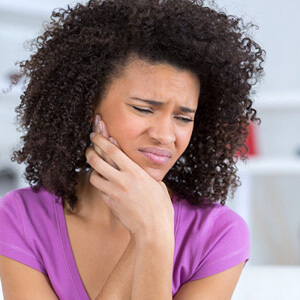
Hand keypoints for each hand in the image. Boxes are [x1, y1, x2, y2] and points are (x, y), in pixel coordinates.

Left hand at [86, 124, 173, 240]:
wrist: (153, 230)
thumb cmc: (160, 206)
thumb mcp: (156, 183)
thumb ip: (142, 172)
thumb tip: (134, 164)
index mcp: (135, 172)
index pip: (112, 150)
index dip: (101, 139)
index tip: (96, 133)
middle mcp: (122, 180)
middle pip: (96, 160)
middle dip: (90, 150)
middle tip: (90, 147)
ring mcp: (114, 193)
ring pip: (93, 176)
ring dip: (94, 170)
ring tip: (98, 167)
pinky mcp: (110, 203)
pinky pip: (100, 190)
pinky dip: (102, 185)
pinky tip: (108, 185)